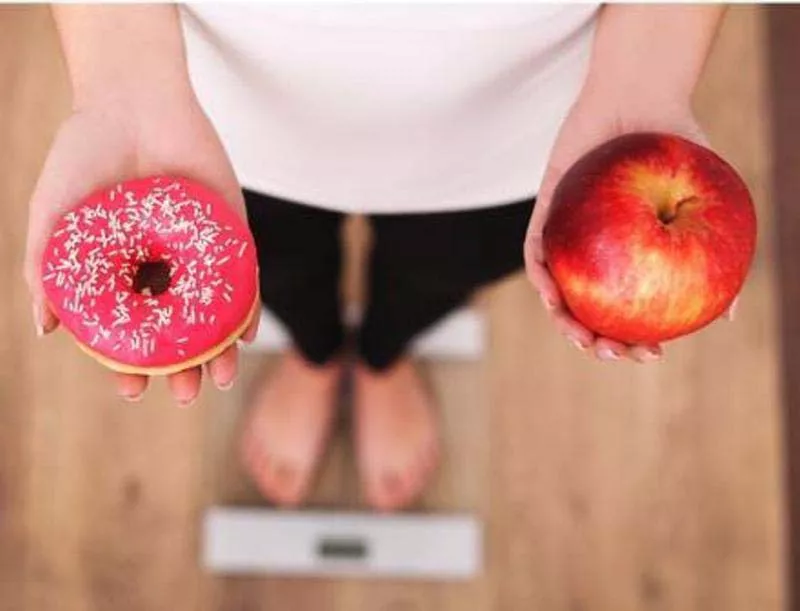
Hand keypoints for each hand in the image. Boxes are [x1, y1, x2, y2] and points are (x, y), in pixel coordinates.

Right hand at [24, 89, 258, 404]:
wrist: (132, 99)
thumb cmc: (84, 155)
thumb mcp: (54, 215)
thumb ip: (47, 269)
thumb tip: (45, 329)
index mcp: (123, 271)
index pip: (131, 330)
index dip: (131, 363)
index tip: (131, 390)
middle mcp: (163, 267)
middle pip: (178, 329)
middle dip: (182, 367)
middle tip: (185, 394)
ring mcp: (199, 252)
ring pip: (213, 312)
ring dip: (218, 349)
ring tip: (218, 379)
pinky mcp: (231, 230)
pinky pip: (244, 276)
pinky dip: (246, 307)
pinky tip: (244, 336)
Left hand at [524, 87, 732, 362]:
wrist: (641, 94)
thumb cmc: (676, 145)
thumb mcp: (706, 199)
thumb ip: (714, 252)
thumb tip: (729, 315)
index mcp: (631, 255)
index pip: (630, 309)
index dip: (636, 338)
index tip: (651, 354)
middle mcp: (598, 251)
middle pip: (589, 309)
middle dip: (597, 341)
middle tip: (613, 353)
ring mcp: (569, 234)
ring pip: (558, 289)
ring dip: (564, 319)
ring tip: (582, 337)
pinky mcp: (545, 210)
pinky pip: (536, 249)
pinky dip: (541, 274)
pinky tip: (551, 293)